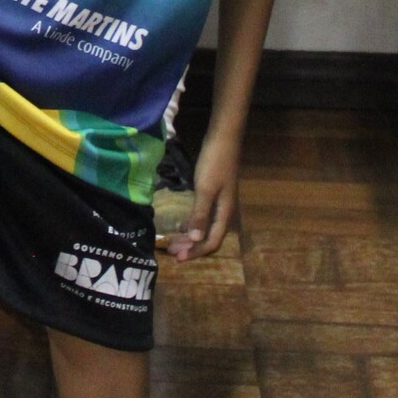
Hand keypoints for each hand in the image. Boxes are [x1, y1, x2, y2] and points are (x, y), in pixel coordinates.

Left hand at [167, 131, 239, 260]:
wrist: (223, 139)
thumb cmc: (214, 163)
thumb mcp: (205, 189)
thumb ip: (200, 215)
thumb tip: (195, 241)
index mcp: (225, 213)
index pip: (212, 242)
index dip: (196, 252)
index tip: (178, 258)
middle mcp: (224, 212)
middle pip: (209, 237)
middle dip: (191, 247)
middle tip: (172, 252)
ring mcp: (220, 203)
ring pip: (205, 228)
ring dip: (190, 237)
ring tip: (174, 243)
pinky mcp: (213, 194)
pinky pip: (203, 217)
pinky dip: (193, 224)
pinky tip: (182, 226)